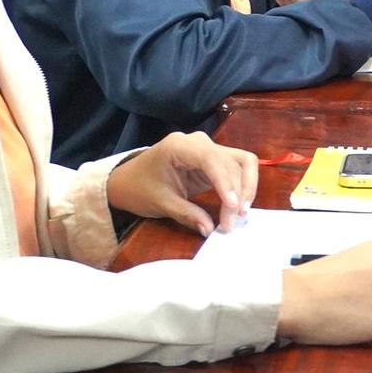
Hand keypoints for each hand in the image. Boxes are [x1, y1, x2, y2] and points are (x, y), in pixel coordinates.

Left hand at [105, 131, 256, 236]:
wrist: (125, 181)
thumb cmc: (138, 189)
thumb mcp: (160, 203)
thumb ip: (186, 214)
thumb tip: (210, 229)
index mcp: (180, 146)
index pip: (212, 159)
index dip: (226, 183)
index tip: (233, 207)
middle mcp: (199, 142)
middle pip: (232, 162)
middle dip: (237, 192)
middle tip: (233, 221)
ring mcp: (209, 149)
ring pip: (241, 162)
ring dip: (246, 187)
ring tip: (241, 213)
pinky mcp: (214, 160)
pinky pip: (237, 168)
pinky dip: (242, 185)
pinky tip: (240, 204)